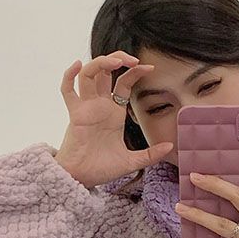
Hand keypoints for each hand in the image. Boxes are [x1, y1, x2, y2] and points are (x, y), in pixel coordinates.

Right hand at [56, 52, 173, 188]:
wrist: (83, 178)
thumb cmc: (103, 168)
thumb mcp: (132, 161)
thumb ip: (150, 154)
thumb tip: (170, 147)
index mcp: (114, 112)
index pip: (124, 83)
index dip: (135, 72)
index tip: (150, 68)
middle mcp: (100, 105)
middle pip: (105, 71)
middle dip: (117, 59)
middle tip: (133, 59)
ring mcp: (86, 107)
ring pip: (89, 75)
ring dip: (99, 63)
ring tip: (114, 61)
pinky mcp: (75, 114)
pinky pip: (67, 90)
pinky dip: (69, 75)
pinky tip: (78, 65)